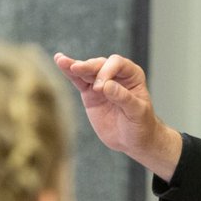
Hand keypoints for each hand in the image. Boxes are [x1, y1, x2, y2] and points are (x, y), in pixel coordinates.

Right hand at [54, 52, 181, 180]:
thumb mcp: (137, 112)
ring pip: (87, 71)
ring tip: (61, 60)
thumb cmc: (141, 125)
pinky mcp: (90, 93)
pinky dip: (70, 73)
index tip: (101, 88)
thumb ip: (124, 98)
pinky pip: (79, 81)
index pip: (117, 63)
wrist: (133, 140)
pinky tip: (60, 62)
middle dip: (88, 66)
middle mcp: (117, 75)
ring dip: (74, 66)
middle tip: (77, 69)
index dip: (107, 71)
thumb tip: (106, 85)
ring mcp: (101, 83)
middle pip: (100, 64)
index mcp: (132, 75)